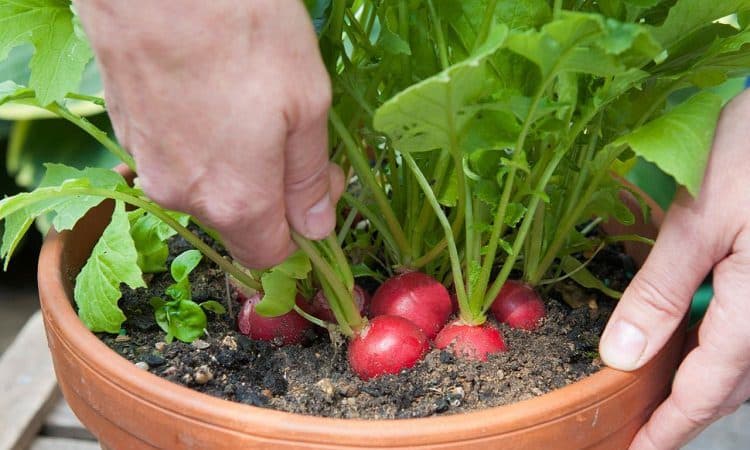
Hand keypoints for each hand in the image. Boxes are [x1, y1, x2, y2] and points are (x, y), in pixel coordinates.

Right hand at [74, 0, 342, 267]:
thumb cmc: (242, 29)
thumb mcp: (306, 103)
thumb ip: (309, 179)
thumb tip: (317, 229)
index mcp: (236, 200)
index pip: (271, 254)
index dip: (303, 230)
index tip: (322, 183)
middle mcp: (184, 196)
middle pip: (238, 220)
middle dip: (273, 192)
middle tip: (296, 134)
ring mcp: (148, 163)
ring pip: (206, 185)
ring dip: (236, 163)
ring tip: (252, 103)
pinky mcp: (125, 129)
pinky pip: (176, 155)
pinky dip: (201, 139)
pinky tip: (213, 92)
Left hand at [599, 90, 749, 449]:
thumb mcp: (699, 219)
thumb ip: (660, 291)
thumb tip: (619, 355)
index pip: (707, 389)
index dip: (669, 427)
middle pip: (732, 385)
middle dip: (686, 410)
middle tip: (642, 427)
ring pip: (747, 362)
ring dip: (705, 381)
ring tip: (660, 391)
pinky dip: (722, 346)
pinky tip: (692, 336)